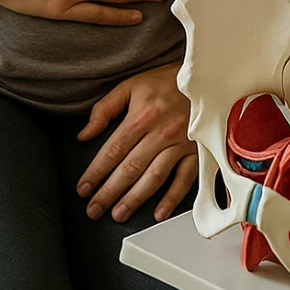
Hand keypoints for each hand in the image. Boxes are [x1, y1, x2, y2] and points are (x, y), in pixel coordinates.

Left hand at [75, 61, 196, 222]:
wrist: (206, 75)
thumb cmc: (167, 81)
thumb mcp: (131, 85)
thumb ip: (105, 109)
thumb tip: (84, 134)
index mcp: (141, 116)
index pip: (112, 151)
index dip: (95, 172)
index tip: (83, 188)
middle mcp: (161, 132)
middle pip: (130, 168)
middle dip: (108, 192)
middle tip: (94, 209)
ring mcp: (180, 143)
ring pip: (154, 177)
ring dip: (134, 199)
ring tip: (118, 214)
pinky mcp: (197, 150)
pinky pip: (185, 178)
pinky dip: (172, 198)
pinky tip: (158, 212)